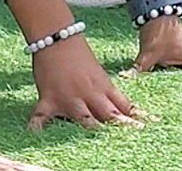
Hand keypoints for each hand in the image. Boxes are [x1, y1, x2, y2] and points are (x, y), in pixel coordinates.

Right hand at [27, 31, 143, 129]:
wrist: (57, 36)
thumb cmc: (77, 53)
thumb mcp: (98, 73)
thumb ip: (107, 92)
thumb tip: (124, 110)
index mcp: (102, 87)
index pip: (123, 106)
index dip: (135, 118)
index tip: (148, 127)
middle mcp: (88, 95)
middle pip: (109, 115)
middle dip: (121, 127)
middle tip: (133, 137)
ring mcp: (69, 98)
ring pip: (83, 119)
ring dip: (92, 130)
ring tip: (100, 143)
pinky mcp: (49, 99)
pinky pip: (41, 116)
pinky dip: (36, 126)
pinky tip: (33, 135)